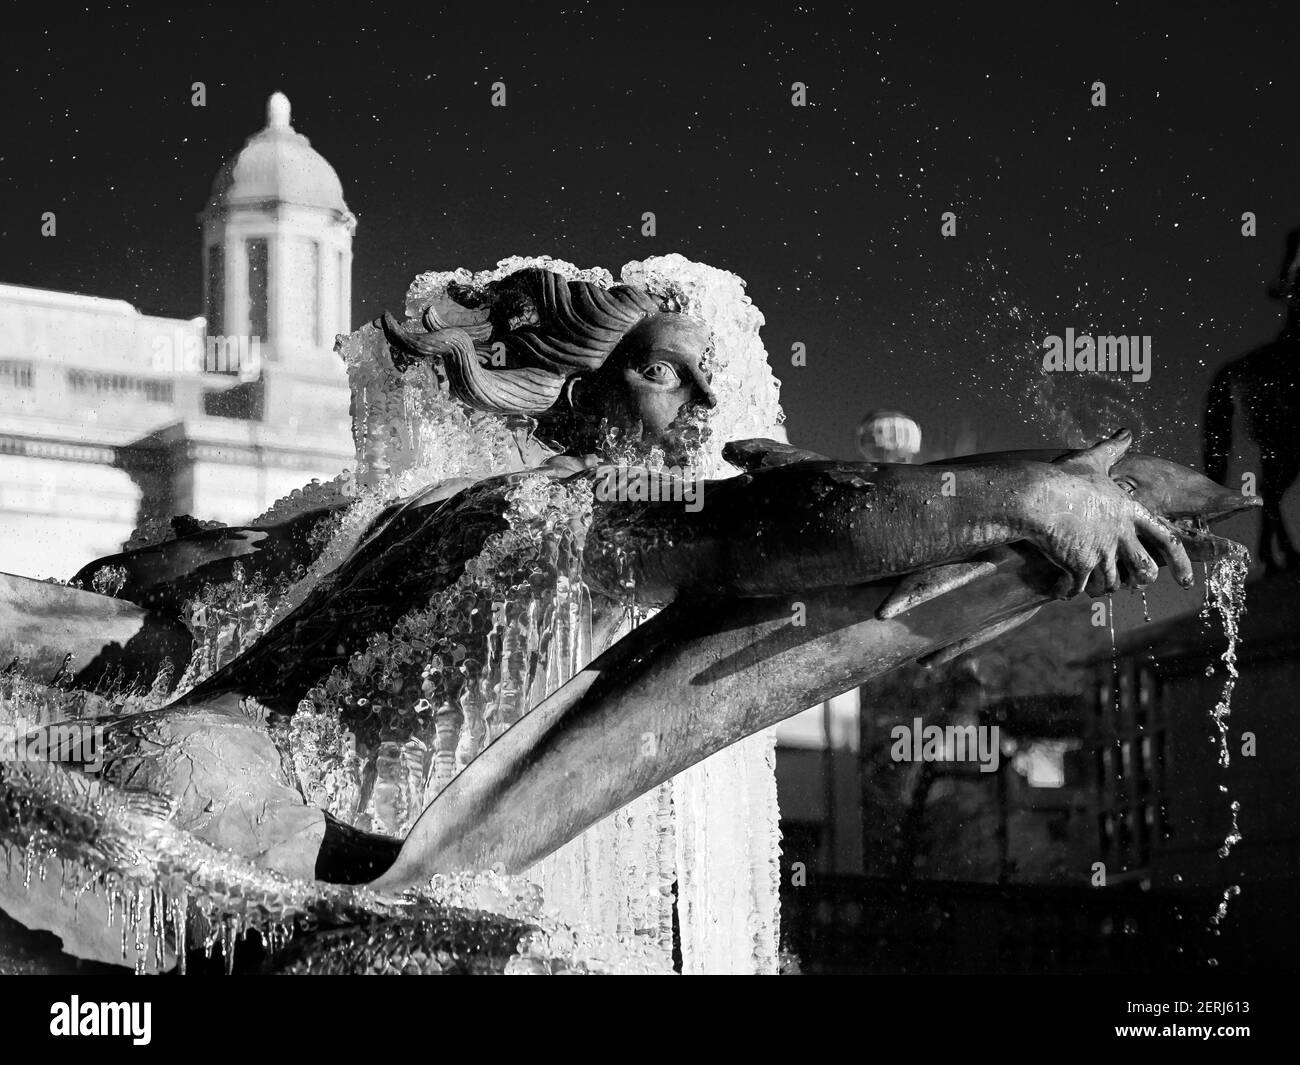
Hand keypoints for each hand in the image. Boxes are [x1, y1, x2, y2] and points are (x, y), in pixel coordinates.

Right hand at [1033, 429, 1193, 597]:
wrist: (1035, 497)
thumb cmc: (1063, 478)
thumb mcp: (1092, 460)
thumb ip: (1112, 448)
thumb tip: (1126, 433)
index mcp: (1129, 512)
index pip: (1167, 540)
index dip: (1180, 562)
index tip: (1186, 581)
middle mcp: (1121, 536)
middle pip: (1145, 571)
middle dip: (1139, 582)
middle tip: (1131, 585)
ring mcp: (1101, 553)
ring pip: (1111, 584)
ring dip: (1100, 587)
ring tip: (1088, 584)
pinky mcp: (1079, 566)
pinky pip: (1077, 589)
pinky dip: (1068, 591)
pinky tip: (1060, 589)